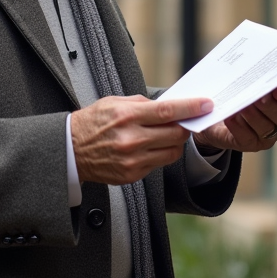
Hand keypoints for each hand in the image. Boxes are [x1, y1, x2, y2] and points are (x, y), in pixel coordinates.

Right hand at [71, 95, 213, 184]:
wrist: (71, 150)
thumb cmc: (92, 123)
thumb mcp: (113, 103)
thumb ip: (141, 103)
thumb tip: (167, 104)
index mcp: (127, 116)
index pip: (168, 111)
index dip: (190, 108)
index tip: (205, 104)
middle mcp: (132, 139)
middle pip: (175, 134)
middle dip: (184, 126)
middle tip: (185, 120)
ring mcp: (133, 159)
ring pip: (172, 152)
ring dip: (174, 142)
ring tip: (165, 135)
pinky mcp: (132, 174)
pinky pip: (159, 164)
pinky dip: (160, 154)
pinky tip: (149, 147)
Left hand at [191, 83, 276, 152]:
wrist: (214, 114)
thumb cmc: (232, 93)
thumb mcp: (238, 82)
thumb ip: (244, 77)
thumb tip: (239, 73)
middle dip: (270, 106)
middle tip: (258, 98)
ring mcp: (265, 135)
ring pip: (266, 128)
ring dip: (253, 116)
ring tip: (241, 107)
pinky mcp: (249, 145)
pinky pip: (247, 138)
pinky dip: (238, 127)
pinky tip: (230, 117)